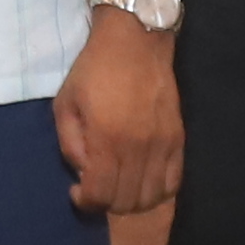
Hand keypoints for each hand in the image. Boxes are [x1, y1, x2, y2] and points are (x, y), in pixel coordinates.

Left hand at [55, 8, 181, 218]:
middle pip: (126, 202)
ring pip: (151, 197)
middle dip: (106, 204)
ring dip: (132, 202)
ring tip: (119, 186)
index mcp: (106, 139)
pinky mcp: (178, 139)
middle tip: (96, 188)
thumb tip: (84, 175)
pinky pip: (173, 182)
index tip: (77, 191)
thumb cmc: (93, 71)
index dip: (85, 203)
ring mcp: (162, 145)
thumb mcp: (65, 105)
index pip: (100, 195)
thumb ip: (70, 145)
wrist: (135, 41)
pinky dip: (157, 191)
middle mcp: (138, 147)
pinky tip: (142, 180)